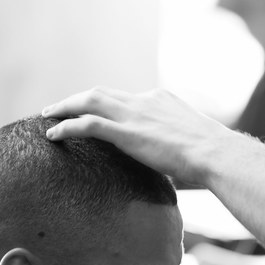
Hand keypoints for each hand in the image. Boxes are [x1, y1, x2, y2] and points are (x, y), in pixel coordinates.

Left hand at [42, 87, 236, 185]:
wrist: (217, 154)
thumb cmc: (213, 157)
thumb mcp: (192, 145)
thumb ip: (177, 150)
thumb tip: (179, 171)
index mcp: (162, 100)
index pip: (126, 98)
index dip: (106, 104)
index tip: (95, 112)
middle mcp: (145, 100)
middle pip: (102, 93)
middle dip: (78, 99)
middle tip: (59, 108)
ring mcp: (134, 114)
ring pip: (89, 101)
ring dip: (65, 106)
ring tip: (48, 116)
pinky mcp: (127, 132)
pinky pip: (87, 124)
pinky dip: (66, 127)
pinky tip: (52, 135)